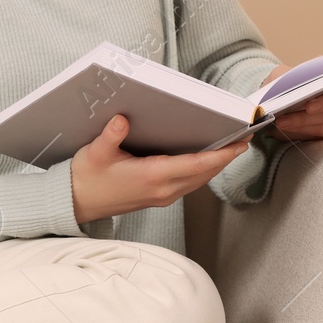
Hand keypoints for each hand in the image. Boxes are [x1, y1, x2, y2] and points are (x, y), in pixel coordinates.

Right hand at [70, 114, 249, 223]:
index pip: (196, 165)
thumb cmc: (86, 178)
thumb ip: (110, 136)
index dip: (221, 155)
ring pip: (199, 181)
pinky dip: (202, 171)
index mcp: (152, 176)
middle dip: (226, 157)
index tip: (240, 145)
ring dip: (216, 165)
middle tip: (245, 138)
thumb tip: (122, 119)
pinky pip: (189, 184)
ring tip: (232, 146)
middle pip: (204, 174)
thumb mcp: (94, 153)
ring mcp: (162, 196)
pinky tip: (205, 158)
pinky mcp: (158, 197)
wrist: (76, 203)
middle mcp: (162, 190)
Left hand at [261, 64, 322, 141]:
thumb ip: (288, 76)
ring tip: (283, 120)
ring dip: (304, 119)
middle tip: (308, 107)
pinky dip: (303, 128)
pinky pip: (322, 130)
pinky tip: (287, 126)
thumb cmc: (281, 87)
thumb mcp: (280, 76)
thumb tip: (294, 83)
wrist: (275, 105)